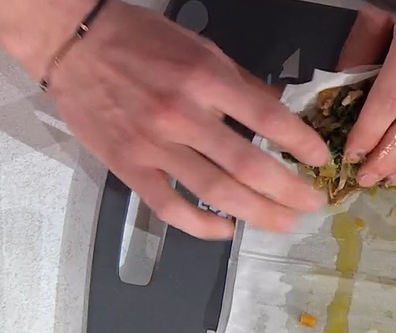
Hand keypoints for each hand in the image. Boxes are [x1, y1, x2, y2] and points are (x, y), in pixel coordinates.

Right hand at [44, 2, 327, 239]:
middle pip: (248, 166)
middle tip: (311, 203)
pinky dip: (201, 226)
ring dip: (257, 213)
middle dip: (289, 191)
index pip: (269, 119)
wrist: (75, 43)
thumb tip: (280, 111)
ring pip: (215, 193)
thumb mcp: (202, 48)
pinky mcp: (128, 167)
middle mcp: (183, 115)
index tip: (320, 160)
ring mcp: (154, 145)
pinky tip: (226, 230)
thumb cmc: (140, 40)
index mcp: (206, 79)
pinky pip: (170, 207)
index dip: (301, 144)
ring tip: (283, 223)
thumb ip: (241, 84)